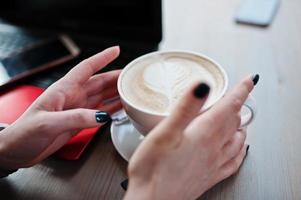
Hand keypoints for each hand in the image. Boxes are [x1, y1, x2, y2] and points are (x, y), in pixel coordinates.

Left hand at [0, 46, 120, 169]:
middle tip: (132, 77)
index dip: (101, 58)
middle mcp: (72, 96)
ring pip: (101, 96)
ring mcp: (77, 109)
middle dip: (116, 78)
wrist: (18, 150)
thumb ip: (76, 118)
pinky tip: (120, 108)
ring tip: (131, 91)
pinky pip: (100, 112)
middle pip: (99, 82)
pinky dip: (111, 109)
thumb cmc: (24, 133)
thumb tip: (101, 116)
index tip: (115, 50)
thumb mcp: (48, 123)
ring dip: (116, 93)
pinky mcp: (79, 121)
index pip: (86, 68)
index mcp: (63, 89)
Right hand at [125, 75, 257, 199]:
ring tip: (240, 117)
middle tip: (239, 95)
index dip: (241, 91)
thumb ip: (185, 108)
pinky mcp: (209, 176)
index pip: (229, 107)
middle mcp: (213, 149)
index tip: (248, 81)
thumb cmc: (153, 170)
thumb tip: (202, 86)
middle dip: (238, 105)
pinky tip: (240, 149)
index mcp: (204, 134)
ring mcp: (213, 164)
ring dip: (240, 126)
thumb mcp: (165, 132)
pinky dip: (241, 151)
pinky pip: (233, 162)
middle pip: (233, 122)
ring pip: (236, 140)